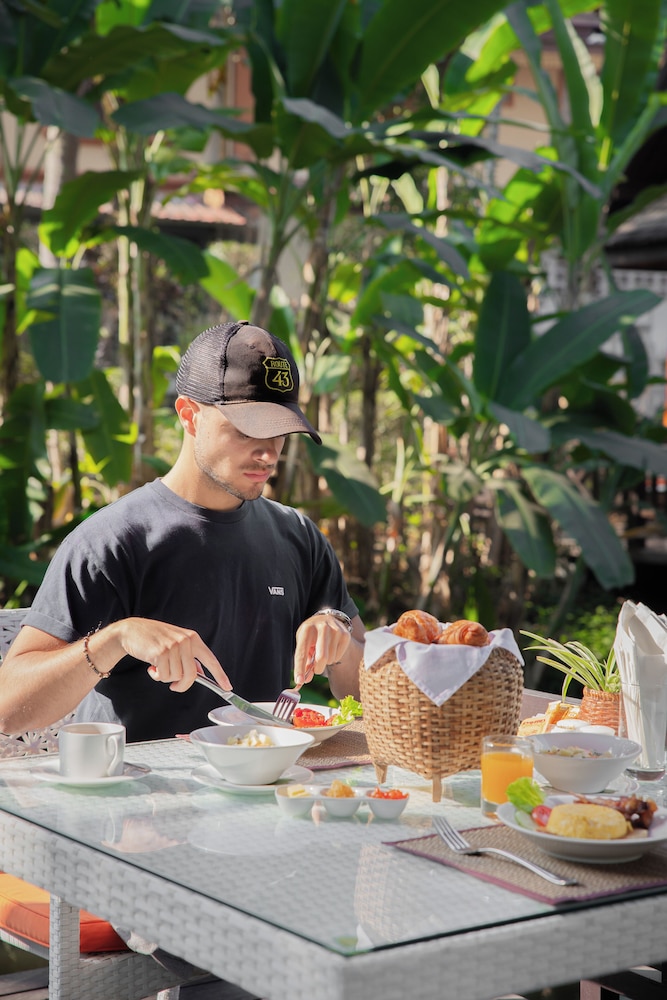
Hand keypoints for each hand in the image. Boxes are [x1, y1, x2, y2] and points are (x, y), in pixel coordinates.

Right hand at [112, 617, 230, 692]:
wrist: (132, 631)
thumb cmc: (154, 639)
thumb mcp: (176, 643)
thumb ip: (188, 657)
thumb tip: (200, 674)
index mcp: (193, 638)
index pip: (210, 659)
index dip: (220, 674)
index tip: (228, 687)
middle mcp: (185, 641)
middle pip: (192, 675)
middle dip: (182, 685)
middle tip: (174, 686)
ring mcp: (173, 646)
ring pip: (176, 677)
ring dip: (166, 677)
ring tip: (158, 667)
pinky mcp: (161, 653)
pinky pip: (164, 676)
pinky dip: (157, 676)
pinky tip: (151, 666)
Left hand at [293, 613, 351, 686]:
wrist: (326, 619)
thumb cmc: (311, 635)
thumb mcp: (304, 643)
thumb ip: (304, 661)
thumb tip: (305, 680)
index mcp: (307, 629)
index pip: (302, 652)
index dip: (300, 668)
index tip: (299, 681)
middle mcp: (322, 627)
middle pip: (322, 658)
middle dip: (318, 668)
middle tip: (316, 669)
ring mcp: (336, 630)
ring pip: (330, 659)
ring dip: (326, 661)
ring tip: (324, 651)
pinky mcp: (345, 635)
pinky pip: (338, 657)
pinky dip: (334, 658)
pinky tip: (331, 648)